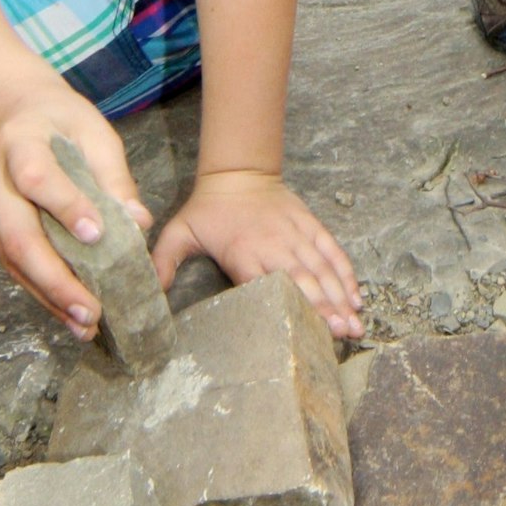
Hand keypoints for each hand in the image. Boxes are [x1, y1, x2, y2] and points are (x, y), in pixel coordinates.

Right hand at [0, 87, 153, 341]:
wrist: (10, 114)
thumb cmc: (60, 122)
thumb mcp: (94, 131)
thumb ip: (114, 177)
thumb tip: (138, 223)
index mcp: (20, 143)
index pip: (38, 179)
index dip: (66, 208)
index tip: (97, 235)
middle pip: (18, 235)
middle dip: (56, 279)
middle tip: (91, 310)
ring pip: (11, 259)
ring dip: (48, 296)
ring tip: (83, 323)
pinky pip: (10, 264)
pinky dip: (40, 291)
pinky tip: (65, 312)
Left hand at [153, 170, 362, 340]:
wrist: (237, 171)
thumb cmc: (207, 208)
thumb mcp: (178, 232)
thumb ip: (164, 262)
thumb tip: (149, 294)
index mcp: (243, 251)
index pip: (269, 283)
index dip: (290, 305)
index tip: (307, 328)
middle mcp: (274, 245)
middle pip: (304, 280)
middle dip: (327, 308)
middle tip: (345, 334)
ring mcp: (296, 235)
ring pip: (322, 269)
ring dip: (341, 297)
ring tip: (356, 324)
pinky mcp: (310, 226)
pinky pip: (332, 251)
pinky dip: (346, 273)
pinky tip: (356, 296)